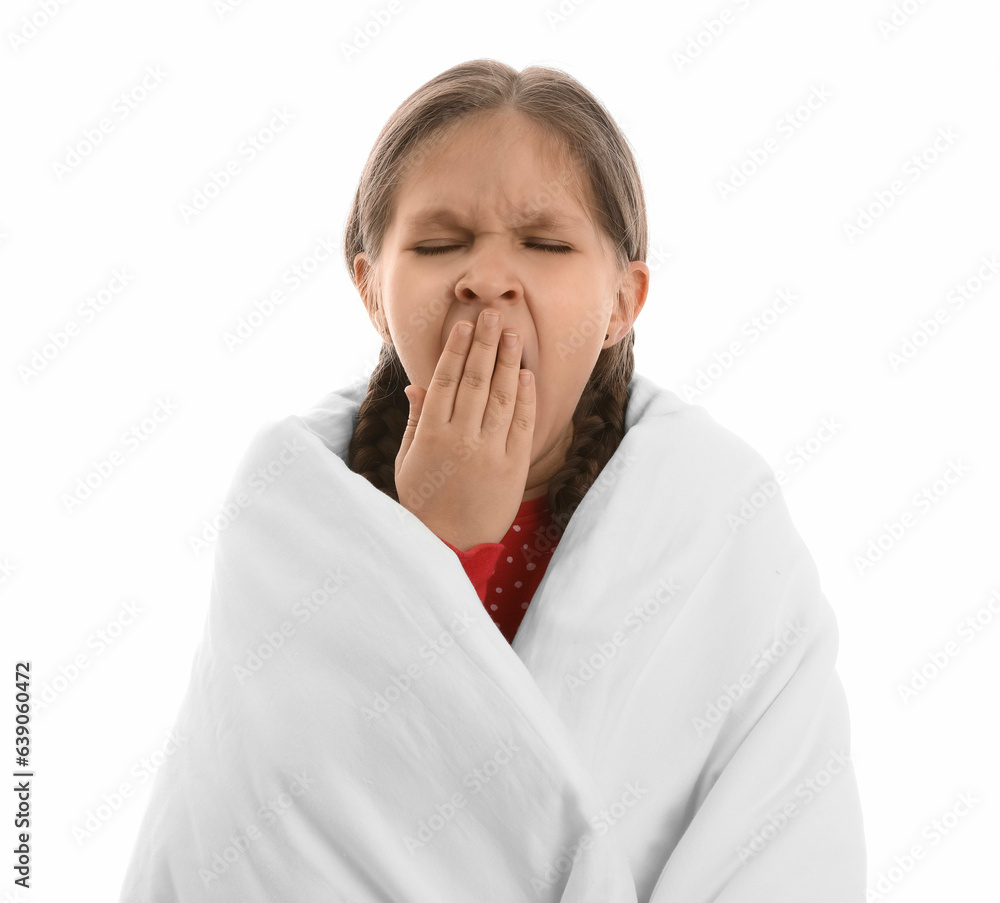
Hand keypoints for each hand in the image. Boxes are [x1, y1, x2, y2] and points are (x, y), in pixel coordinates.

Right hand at [395, 308, 535, 550]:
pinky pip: (522, 423)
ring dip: (508, 362)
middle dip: (486, 344)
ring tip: (513, 335)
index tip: (465, 325)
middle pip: (476, 380)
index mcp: (431, 434)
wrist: (452, 545)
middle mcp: (461, 438)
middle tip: (493, 315)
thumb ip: (417, 421)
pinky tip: (525, 375)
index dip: (457, 350)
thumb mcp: (408, 462)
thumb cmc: (424, 503)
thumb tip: (417, 385)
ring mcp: (489, 451)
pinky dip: (524, 397)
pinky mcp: (514, 466)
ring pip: (502, 396)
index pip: (446, 380)